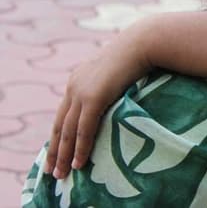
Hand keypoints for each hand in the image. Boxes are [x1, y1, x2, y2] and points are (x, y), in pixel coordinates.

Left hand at [44, 21, 152, 177]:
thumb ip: (112, 82)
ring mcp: (82, 92)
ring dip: (63, 154)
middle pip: (59, 125)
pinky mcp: (94, 98)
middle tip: (52, 170)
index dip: (59, 134)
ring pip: (67, 131)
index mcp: (79, 79)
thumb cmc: (139, 53)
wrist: (143, 43)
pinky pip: (83, 129)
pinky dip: (80, 147)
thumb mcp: (119, 69)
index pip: (63, 112)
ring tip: (61, 174)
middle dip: (55, 150)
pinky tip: (78, 162)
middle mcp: (74, 86)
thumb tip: (120, 92)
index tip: (57, 151)